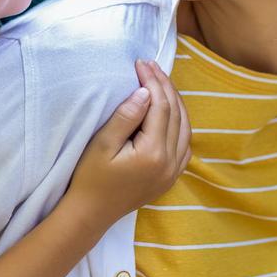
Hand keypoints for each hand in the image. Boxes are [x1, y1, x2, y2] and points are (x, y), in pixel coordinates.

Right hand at [66, 59, 190, 226]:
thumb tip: (145, 91)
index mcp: (154, 153)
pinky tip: (170, 111)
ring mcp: (173, 171)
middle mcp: (170, 162)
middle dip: (164, 86)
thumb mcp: (102, 144)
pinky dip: (181, 123)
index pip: (160, 106)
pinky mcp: (170, 177)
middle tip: (150, 66)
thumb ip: (126, 116)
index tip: (140, 63)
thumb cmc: (90, 177)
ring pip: (185, 127)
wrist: (91, 213)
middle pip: (176, 113)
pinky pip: (185, 145)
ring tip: (161, 81)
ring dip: (175, 102)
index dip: (152, 81)